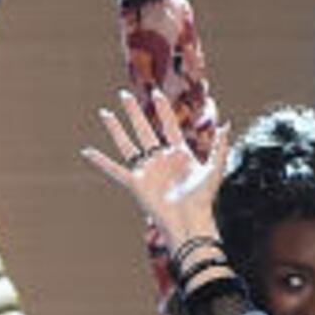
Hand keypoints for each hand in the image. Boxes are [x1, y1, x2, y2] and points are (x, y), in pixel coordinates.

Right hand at [80, 85, 229, 254]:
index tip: (155, 93)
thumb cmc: (203, 198)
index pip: (169, 125)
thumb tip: (226, 123)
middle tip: (123, 95)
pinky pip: (114, 170)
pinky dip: (100, 162)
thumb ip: (220, 146)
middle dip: (134, 112)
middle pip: (144, 130)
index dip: (162, 109)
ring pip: (128, 144)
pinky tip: (87, 152)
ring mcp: (146, 170)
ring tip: (105, 113)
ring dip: (116, 129)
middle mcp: (160, 159)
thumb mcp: (215, 169)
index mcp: (179, 154)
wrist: (189, 221)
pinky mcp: (135, 183)